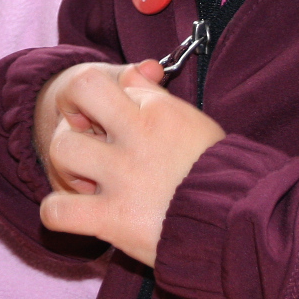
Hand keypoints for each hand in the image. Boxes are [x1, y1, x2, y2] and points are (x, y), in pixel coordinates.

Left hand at [39, 61, 225, 265]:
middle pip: (79, 91)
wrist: (241, 230)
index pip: (114, 82)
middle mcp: (140, 136)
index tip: (116, 121)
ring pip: (62, 148)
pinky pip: (57, 209)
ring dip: (66, 165)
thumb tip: (139, 68)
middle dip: (71, 110)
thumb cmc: (221, 177)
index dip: (109, 101)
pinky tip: (76, 213)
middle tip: (85, 136)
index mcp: (162, 111)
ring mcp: (124, 178)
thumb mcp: (195, 125)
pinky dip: (57, 212)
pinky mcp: (114, 219)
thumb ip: (159, 96)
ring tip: (88, 182)